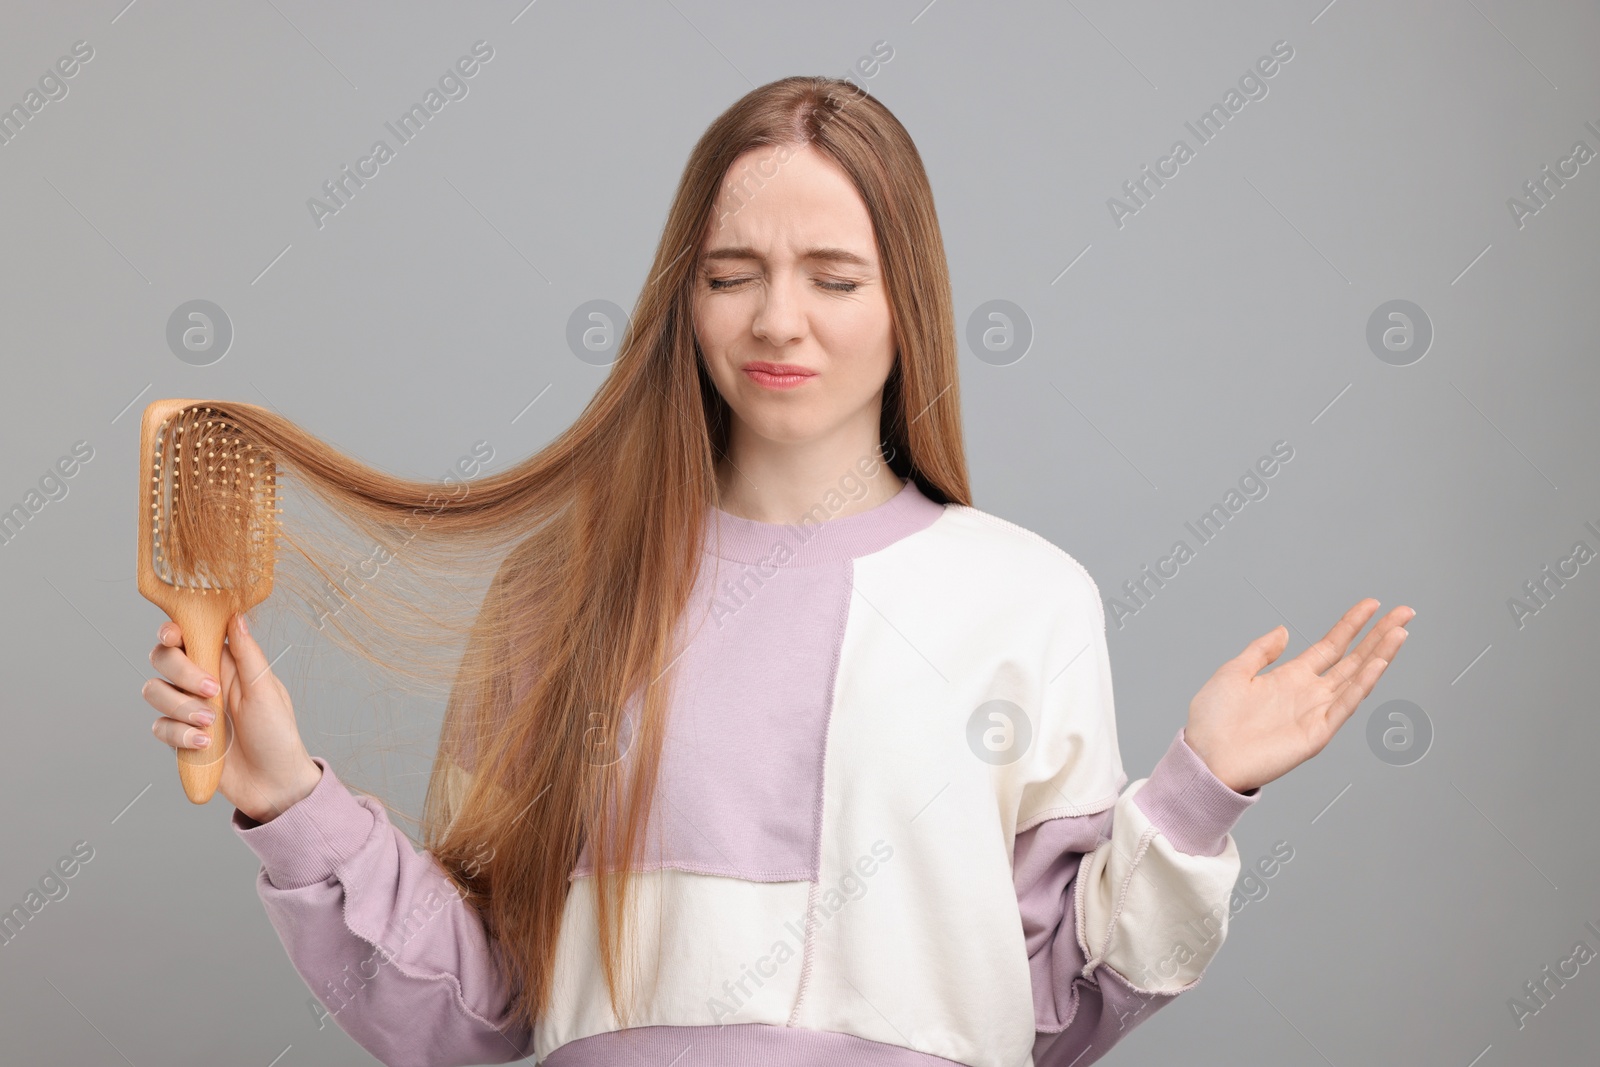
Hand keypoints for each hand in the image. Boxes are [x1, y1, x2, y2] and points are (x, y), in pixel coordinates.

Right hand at [143, 613, 321, 822]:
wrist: (273, 784)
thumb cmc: (278, 734)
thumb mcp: (267, 691)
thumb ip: (248, 655)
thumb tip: (236, 616)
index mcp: (226, 663)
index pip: (189, 636)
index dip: (172, 630)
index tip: (172, 635)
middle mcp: (202, 681)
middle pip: (163, 659)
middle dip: (180, 672)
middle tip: (211, 691)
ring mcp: (189, 709)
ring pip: (155, 691)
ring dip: (180, 707)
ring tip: (211, 724)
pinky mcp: (179, 736)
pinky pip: (159, 727)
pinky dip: (179, 735)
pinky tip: (204, 744)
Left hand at [1182, 598, 1413, 793]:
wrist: (1206, 756)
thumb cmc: (1213, 720)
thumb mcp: (1234, 672)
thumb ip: (1261, 651)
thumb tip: (1282, 631)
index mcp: (1290, 678)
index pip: (1331, 646)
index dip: (1351, 625)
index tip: (1372, 604)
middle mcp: (1309, 693)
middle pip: (1353, 659)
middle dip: (1379, 635)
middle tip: (1405, 612)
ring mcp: (1316, 713)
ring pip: (1357, 678)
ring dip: (1380, 654)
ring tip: (1400, 631)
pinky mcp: (1316, 733)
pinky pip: (1345, 705)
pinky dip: (1362, 685)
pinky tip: (1378, 664)